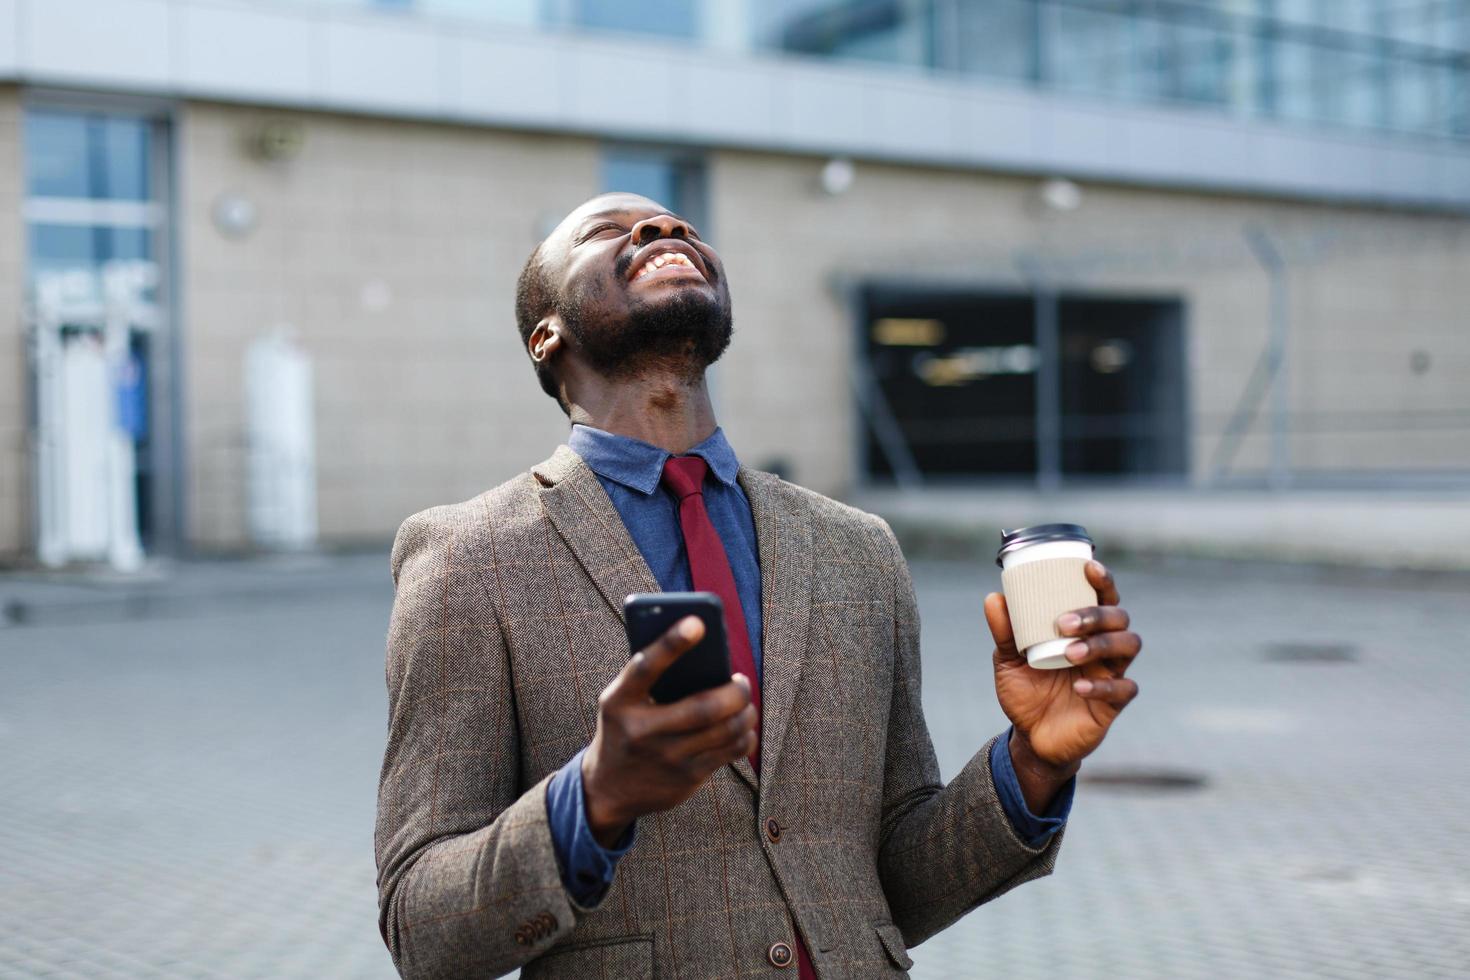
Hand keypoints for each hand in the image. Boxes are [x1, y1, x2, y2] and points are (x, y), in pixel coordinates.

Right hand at [581, 616, 757, 847]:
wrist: (608, 788)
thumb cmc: (624, 727)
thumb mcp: (622, 702)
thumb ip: (652, 679)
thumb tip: (708, 652)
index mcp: (619, 702)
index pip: (645, 667)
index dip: (671, 643)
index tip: (698, 622)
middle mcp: (642, 731)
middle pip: (704, 707)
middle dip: (736, 691)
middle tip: (741, 680)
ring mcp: (666, 758)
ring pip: (725, 730)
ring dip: (745, 711)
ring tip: (744, 701)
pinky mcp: (687, 778)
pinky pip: (731, 751)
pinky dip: (745, 734)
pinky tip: (743, 726)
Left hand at [985, 561, 1141, 773]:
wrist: (1031, 738)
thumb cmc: (1025, 692)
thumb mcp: (1008, 661)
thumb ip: (1004, 633)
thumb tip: (994, 598)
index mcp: (1082, 631)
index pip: (1102, 598)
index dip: (1102, 581)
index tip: (1088, 567)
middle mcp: (1102, 648)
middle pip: (1119, 619)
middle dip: (1096, 615)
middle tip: (1063, 623)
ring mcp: (1111, 674)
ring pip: (1128, 646)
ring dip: (1101, 644)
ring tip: (1070, 653)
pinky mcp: (1113, 705)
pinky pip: (1124, 689)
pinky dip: (1104, 686)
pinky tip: (1079, 688)